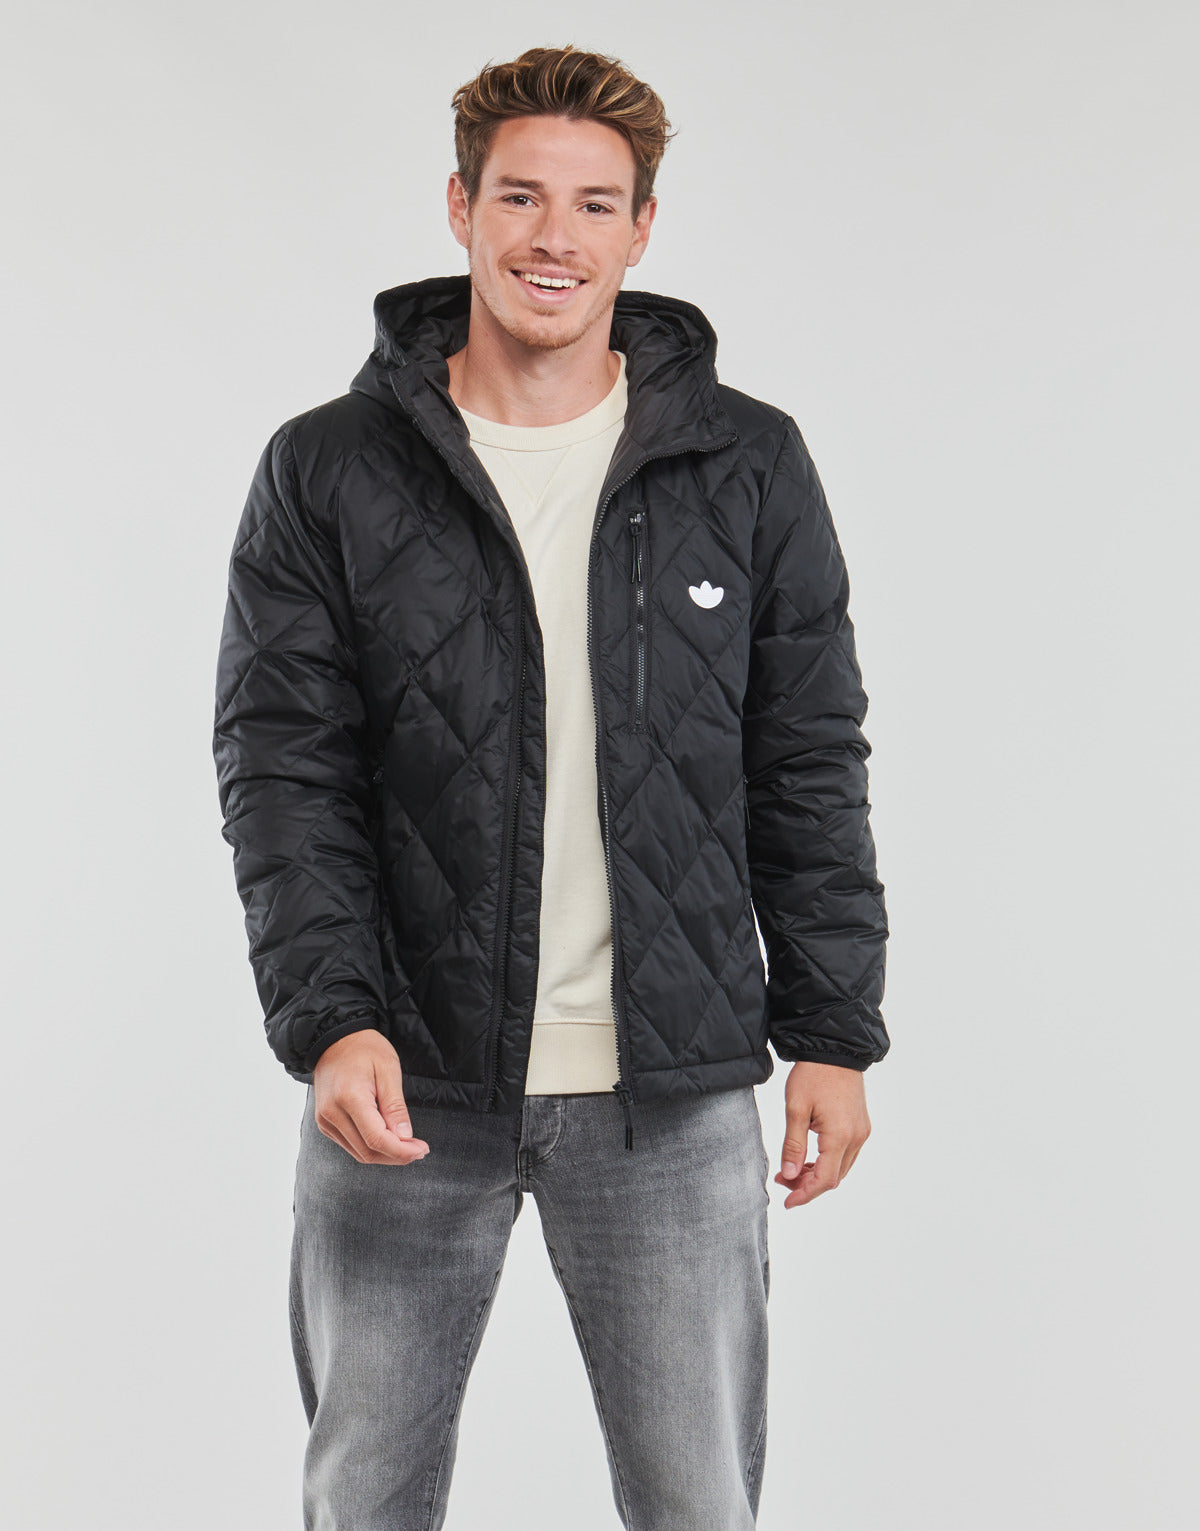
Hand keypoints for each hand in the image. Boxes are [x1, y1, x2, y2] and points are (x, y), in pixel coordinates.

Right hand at [312, 1029, 431, 1164]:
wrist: (334, 1039)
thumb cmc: (364, 1048)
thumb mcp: (388, 1070)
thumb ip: (395, 1107)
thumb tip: (405, 1138)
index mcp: (349, 1098)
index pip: (376, 1139)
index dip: (401, 1151)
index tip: (422, 1149)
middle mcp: (332, 1113)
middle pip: (367, 1151)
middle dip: (397, 1156)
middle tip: (419, 1150)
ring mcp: (325, 1120)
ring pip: (359, 1153)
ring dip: (385, 1155)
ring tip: (408, 1147)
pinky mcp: (325, 1123)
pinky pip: (350, 1145)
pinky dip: (371, 1148)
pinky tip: (388, 1139)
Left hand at [775, 1061, 870, 1207]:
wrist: (835, 1049)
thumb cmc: (813, 1075)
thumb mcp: (795, 1109)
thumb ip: (793, 1145)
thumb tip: (790, 1175)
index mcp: (840, 1136)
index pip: (824, 1180)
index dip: (805, 1195)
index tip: (787, 1202)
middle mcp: (856, 1137)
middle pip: (834, 1178)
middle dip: (808, 1185)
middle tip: (783, 1179)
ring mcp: (861, 1132)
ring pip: (841, 1168)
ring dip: (818, 1174)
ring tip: (792, 1169)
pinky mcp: (861, 1125)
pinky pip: (846, 1154)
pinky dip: (828, 1162)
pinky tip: (809, 1157)